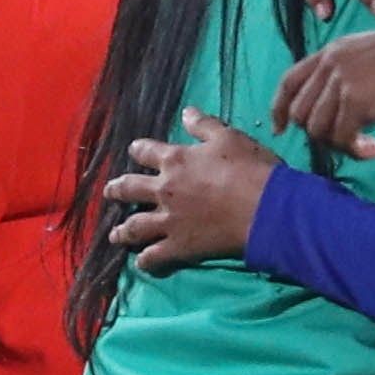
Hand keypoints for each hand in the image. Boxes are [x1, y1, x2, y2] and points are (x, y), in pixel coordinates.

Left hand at [101, 110, 280, 271]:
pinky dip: (146, 261)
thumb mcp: (228, 137)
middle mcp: (164, 190)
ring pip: (135, 226)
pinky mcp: (179, 246)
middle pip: (130, 189)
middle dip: (117, 189)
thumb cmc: (250, 168)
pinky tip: (141, 263)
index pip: (146, 151)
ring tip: (114, 235)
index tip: (134, 150)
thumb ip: (203, 125)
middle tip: (110, 192)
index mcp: (175, 160)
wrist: (265, 209)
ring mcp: (169, 220)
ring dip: (122, 231)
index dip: (139, 150)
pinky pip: (155, 256)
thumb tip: (185, 112)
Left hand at [266, 17, 374, 160]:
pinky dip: (356, 150)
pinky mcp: (358, 101)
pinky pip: (343, 138)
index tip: (280, 128)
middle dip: (318, 133)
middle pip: (301, 112)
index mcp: (331, 51)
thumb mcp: (369, 52)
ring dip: (339, 145)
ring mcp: (341, 83)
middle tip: (346, 141)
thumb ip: (348, 72)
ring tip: (364, 145)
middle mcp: (330, 65)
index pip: (289, 80)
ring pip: (318, 129)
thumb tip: (341, 105)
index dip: (279, 108)